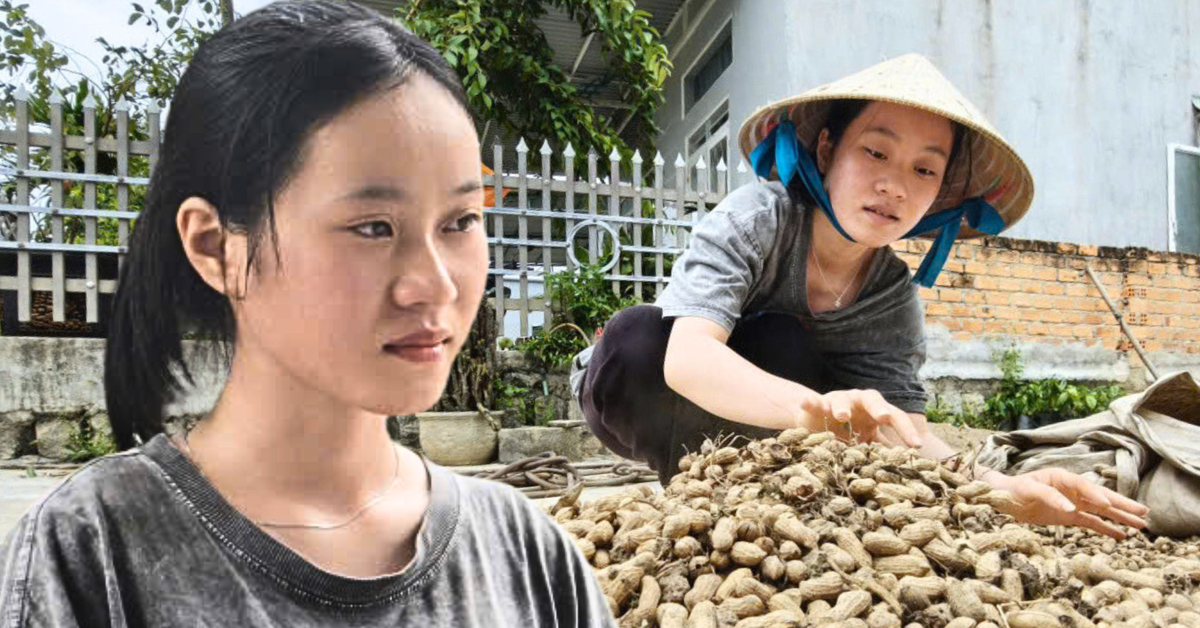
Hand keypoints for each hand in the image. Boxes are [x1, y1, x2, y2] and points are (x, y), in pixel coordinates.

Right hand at [814, 389, 923, 447]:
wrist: (817, 421)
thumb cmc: (848, 432)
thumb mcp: (867, 440)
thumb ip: (882, 448)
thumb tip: (906, 467)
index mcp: (875, 410)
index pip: (895, 417)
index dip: (906, 430)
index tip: (915, 445)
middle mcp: (859, 401)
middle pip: (873, 399)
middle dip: (878, 408)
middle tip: (883, 417)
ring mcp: (837, 400)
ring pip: (842, 400)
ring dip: (842, 407)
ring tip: (841, 416)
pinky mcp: (817, 404)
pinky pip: (814, 401)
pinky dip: (811, 402)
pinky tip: (807, 402)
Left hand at [986, 467, 1149, 538]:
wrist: (1002, 498)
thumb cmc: (1013, 489)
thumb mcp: (1028, 490)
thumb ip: (1049, 497)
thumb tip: (1070, 508)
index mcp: (1061, 478)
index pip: (1084, 486)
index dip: (1096, 495)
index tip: (1108, 505)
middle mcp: (1071, 490)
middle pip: (1100, 496)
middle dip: (1121, 505)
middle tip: (1143, 512)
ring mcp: (1073, 503)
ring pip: (1101, 511)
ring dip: (1120, 517)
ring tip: (1141, 525)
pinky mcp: (1069, 517)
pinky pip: (1091, 522)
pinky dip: (1106, 529)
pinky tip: (1121, 536)